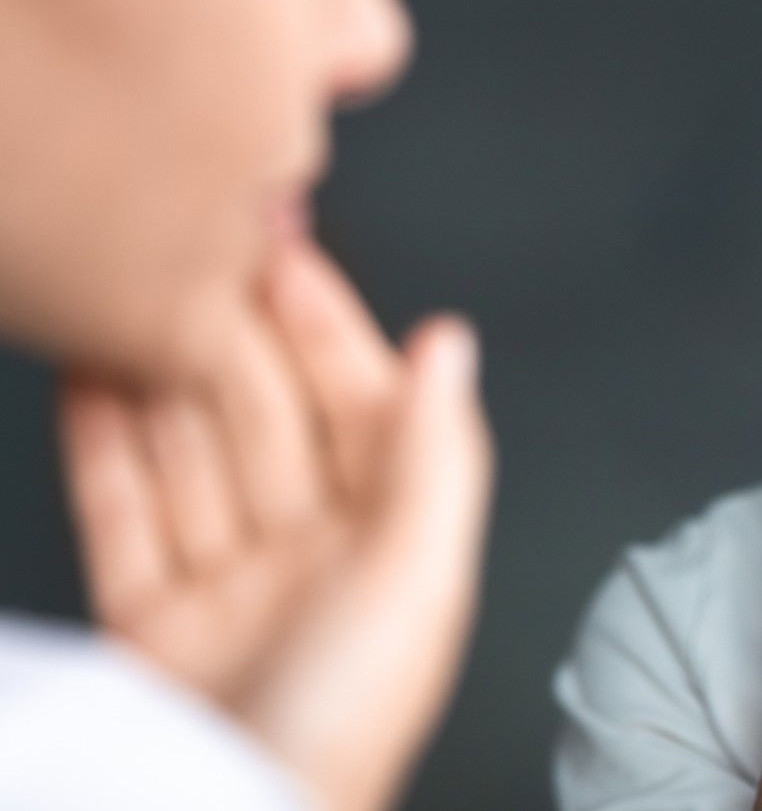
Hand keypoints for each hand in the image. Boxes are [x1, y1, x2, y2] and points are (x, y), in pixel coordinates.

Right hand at [55, 235, 494, 810]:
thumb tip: (452, 342)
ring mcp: (231, 595)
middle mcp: (315, 563)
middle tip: (195, 257)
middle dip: (235, 340)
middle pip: (270, 423)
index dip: (327, 327)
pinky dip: (103, 449)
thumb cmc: (343, 728)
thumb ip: (435, 454)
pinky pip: (125, 519)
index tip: (287, 253)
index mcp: (393, 546)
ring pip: (193, 459)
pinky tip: (89, 384)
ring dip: (164, 379)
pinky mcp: (154, 631)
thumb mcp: (415, 581)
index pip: (363, 407)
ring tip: (132, 300)